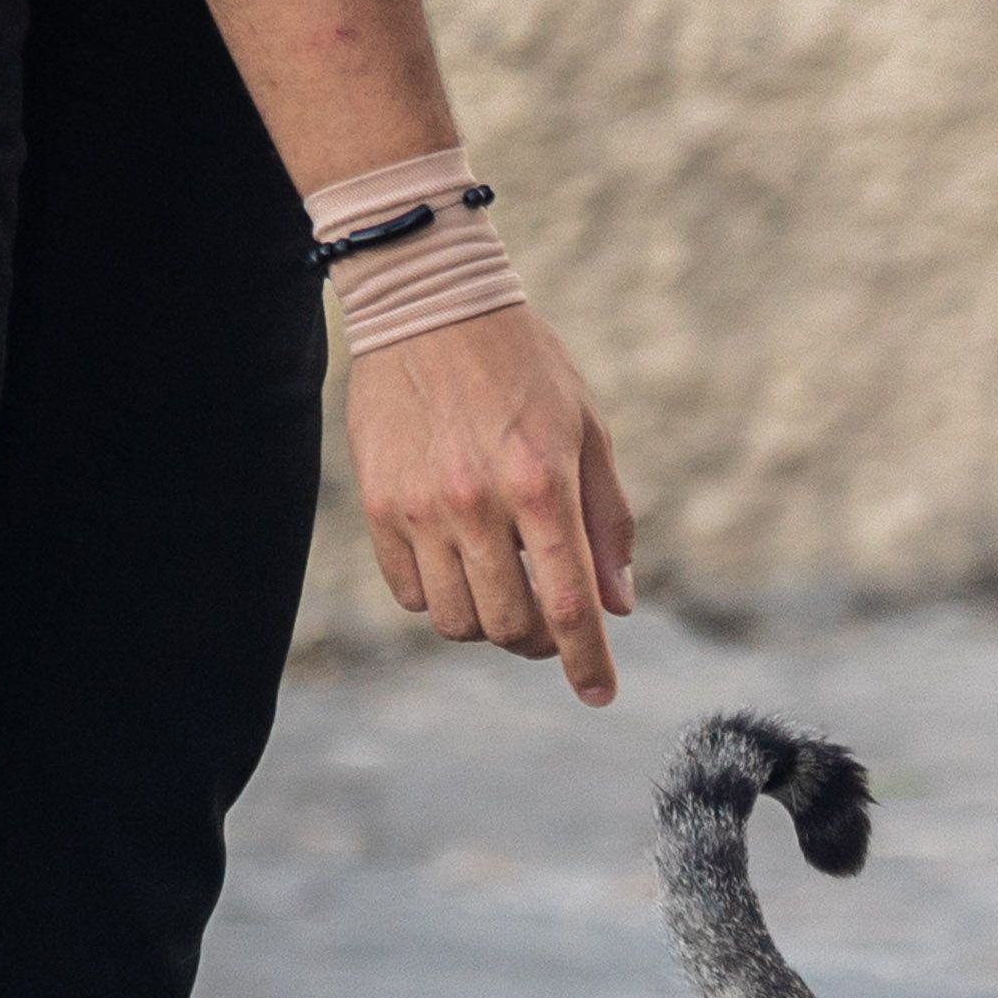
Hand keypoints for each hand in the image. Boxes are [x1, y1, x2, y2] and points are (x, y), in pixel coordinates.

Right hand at [342, 306, 634, 704]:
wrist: (429, 302)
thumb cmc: (523, 363)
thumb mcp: (587, 429)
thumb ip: (607, 520)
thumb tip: (617, 606)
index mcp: (541, 485)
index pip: (568, 604)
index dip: (586, 661)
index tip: (599, 694)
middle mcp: (478, 505)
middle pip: (509, 625)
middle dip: (536, 641)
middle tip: (547, 622)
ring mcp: (421, 509)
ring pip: (455, 620)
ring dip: (486, 622)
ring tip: (500, 586)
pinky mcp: (379, 506)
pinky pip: (410, 591)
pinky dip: (440, 594)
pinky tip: (456, 561)